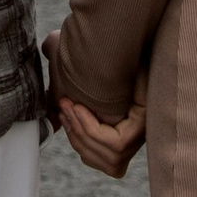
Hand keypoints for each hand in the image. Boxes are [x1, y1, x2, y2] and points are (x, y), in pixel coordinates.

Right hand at [44, 33, 146, 176]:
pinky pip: (113, 143)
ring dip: (81, 131)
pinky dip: (91, 128)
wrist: (114, 35)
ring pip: (109, 156)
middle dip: (76, 136)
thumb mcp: (77, 84)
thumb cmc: (95, 55)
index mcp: (125, 131)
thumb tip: (54, 123)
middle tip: (62, 107)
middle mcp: (138, 136)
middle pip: (104, 161)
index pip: (99, 158)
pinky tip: (79, 106)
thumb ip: (70, 104)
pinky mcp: (143, 127)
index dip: (78, 140)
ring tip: (69, 105)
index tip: (61, 114)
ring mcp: (143, 133)